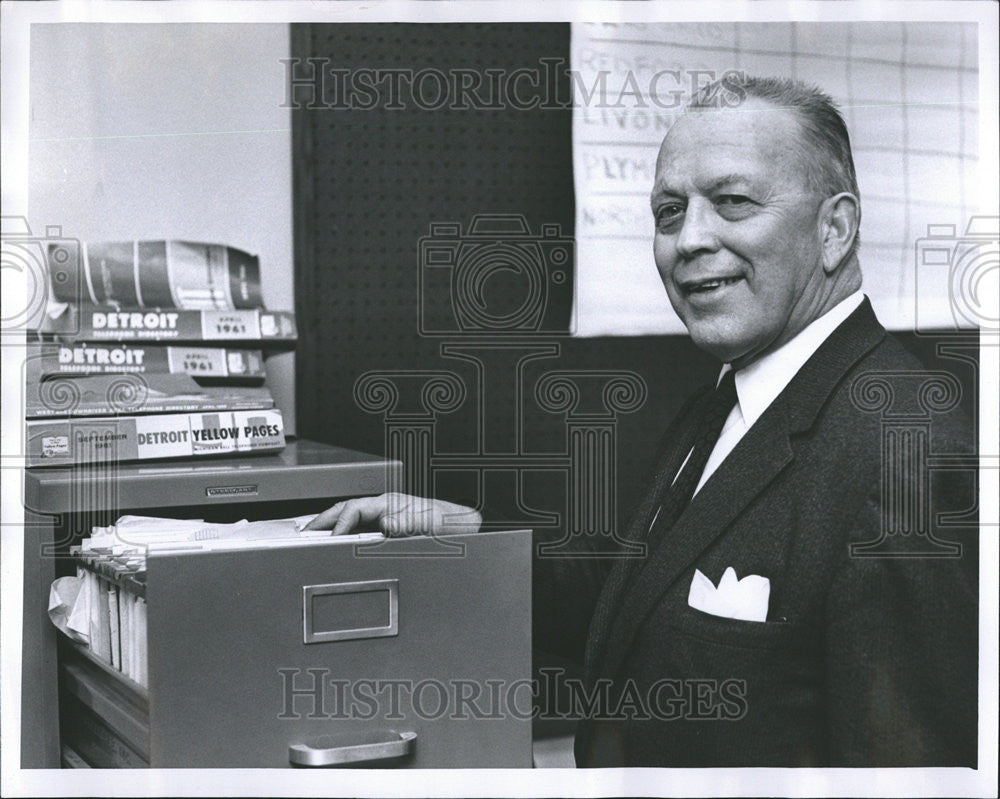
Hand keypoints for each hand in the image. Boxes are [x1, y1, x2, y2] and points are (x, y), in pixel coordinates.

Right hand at [304, 492, 482, 536]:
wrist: (458, 526)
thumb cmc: (444, 522)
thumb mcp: (427, 524)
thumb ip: (406, 524)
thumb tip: (386, 525)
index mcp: (388, 503)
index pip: (354, 509)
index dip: (338, 523)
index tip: (328, 538)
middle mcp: (383, 507)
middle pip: (345, 509)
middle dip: (322, 520)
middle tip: (303, 533)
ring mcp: (382, 515)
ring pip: (349, 517)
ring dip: (330, 525)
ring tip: (312, 536)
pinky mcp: (385, 526)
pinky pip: (358, 527)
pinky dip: (342, 532)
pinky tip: (335, 542)